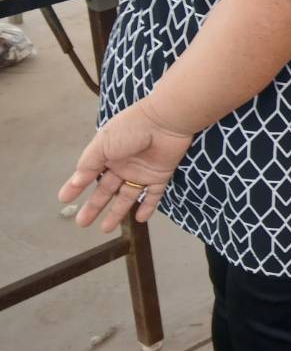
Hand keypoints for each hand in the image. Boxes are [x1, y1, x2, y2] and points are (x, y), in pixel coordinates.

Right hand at [58, 99, 193, 232]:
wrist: (166, 121)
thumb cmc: (131, 129)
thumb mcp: (103, 144)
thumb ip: (89, 164)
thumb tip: (76, 182)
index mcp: (107, 155)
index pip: (88, 174)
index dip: (76, 186)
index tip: (64, 199)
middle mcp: (123, 165)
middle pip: (106, 190)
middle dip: (94, 206)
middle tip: (82, 223)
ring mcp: (141, 172)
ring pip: (127, 196)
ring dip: (117, 212)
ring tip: (105, 229)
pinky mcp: (160, 175)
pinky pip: (153, 195)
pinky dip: (147, 207)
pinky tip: (139, 219)